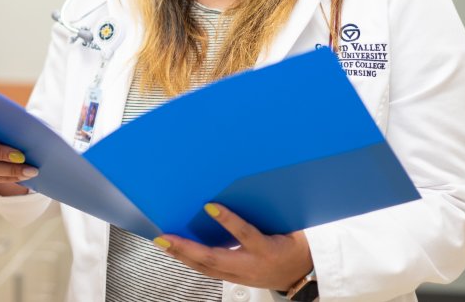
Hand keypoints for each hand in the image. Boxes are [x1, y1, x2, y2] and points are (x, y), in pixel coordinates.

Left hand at [153, 203, 312, 290]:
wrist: (300, 274)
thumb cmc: (291, 245)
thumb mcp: (285, 226)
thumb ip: (263, 211)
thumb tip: (241, 185)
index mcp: (268, 249)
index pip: (246, 234)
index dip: (228, 220)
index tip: (210, 205)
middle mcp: (252, 265)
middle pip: (215, 259)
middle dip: (187, 248)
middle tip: (166, 237)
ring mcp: (241, 276)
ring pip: (206, 268)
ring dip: (182, 255)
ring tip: (163, 243)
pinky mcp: (234, 279)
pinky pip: (208, 271)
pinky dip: (190, 260)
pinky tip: (176, 251)